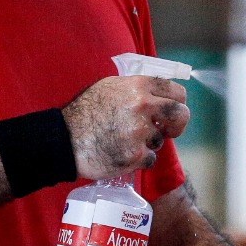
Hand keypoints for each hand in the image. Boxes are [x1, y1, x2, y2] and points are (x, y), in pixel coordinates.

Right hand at [62, 76, 188, 179]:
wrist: (64, 139)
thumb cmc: (84, 113)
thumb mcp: (110, 87)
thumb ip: (136, 88)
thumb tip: (157, 95)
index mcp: (138, 86)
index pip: (177, 91)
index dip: (178, 102)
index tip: (174, 109)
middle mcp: (143, 106)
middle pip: (181, 114)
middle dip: (178, 124)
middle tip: (170, 130)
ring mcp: (140, 132)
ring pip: (161, 140)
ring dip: (148, 143)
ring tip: (125, 141)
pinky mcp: (136, 155)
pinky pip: (150, 159)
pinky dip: (139, 159)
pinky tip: (122, 153)